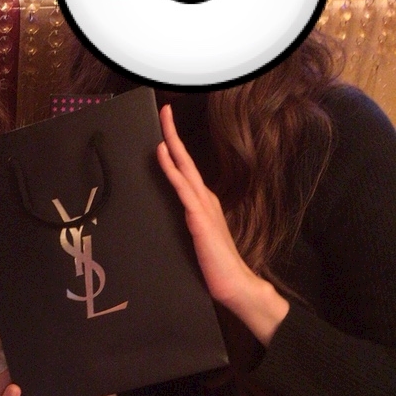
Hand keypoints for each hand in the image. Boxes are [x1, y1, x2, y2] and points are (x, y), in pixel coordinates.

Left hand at [156, 103, 288, 345]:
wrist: (234, 286)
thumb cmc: (216, 265)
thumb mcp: (198, 239)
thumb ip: (190, 224)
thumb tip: (178, 218)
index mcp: (203, 203)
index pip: (186, 169)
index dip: (175, 146)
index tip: (166, 126)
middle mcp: (204, 199)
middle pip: (185, 159)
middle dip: (173, 133)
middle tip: (164, 109)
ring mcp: (202, 207)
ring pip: (183, 168)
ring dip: (171, 143)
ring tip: (162, 121)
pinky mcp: (198, 218)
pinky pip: (181, 188)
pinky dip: (171, 168)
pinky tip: (162, 154)